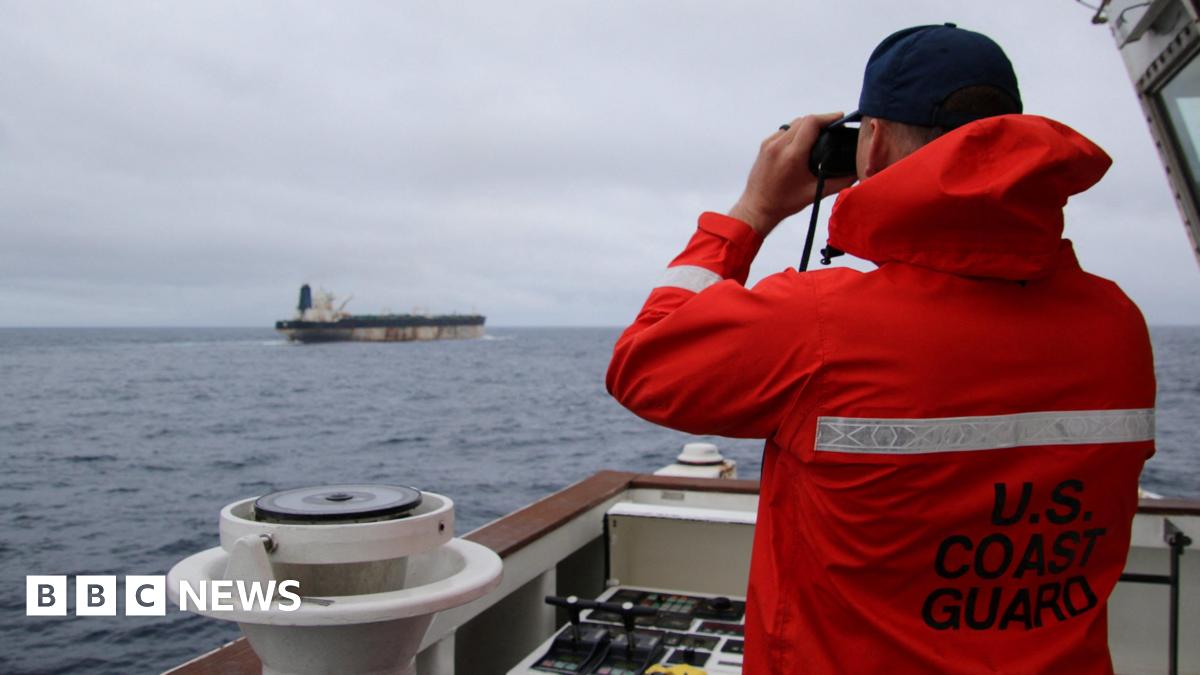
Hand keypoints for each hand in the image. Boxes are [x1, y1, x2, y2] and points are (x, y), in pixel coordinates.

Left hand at [728, 111, 856, 235]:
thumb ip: (839, 182)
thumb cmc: (784, 203)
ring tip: (820, 134)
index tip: (840, 117)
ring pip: (793, 123)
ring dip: (808, 125)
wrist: (757, 208)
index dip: (828, 117)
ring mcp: (769, 144)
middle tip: (834, 128)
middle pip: (804, 120)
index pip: (812, 123)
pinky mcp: (764, 145)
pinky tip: (803, 142)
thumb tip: (857, 173)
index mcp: (792, 155)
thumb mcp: (815, 193)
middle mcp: (778, 145)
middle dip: (821, 120)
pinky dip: (795, 132)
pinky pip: (784, 130)